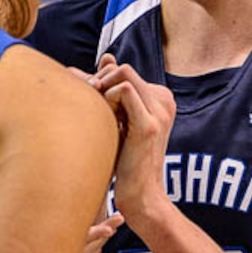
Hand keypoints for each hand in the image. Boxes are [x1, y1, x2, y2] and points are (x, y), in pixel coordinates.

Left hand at [88, 56, 175, 225]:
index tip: (91, 101)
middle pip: (122, 68)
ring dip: (102, 87)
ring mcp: (159, 111)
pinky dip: (108, 97)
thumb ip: (112, 89)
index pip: (124, 70)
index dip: (101, 80)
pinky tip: (104, 119)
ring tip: (95, 113)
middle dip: (99, 81)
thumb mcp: (118, 120)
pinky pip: (125, 90)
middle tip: (88, 105)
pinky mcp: (150, 125)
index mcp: (159, 98)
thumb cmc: (124, 161)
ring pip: (123, 73)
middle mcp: (163, 100)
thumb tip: (105, 56)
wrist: (140, 196)